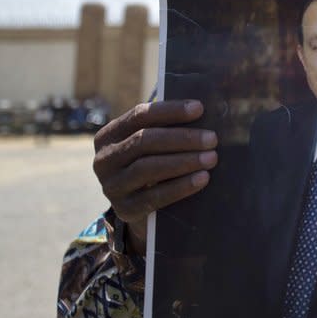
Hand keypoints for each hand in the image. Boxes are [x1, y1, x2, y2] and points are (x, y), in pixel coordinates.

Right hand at [93, 100, 217, 255]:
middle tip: (212, 139)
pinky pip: (155, 197)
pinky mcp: (125, 209)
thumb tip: (199, 112)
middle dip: (182, 138)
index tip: (199, 108)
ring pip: (148, 168)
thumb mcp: (151, 143)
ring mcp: (112, 186)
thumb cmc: (152, 161)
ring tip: (211, 158)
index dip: (170, 111)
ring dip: (184, 161)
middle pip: (144, 141)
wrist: (139, 205)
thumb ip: (166, 127)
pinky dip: (181, 186)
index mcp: (109, 135)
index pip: (139, 115)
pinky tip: (202, 178)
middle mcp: (104, 160)